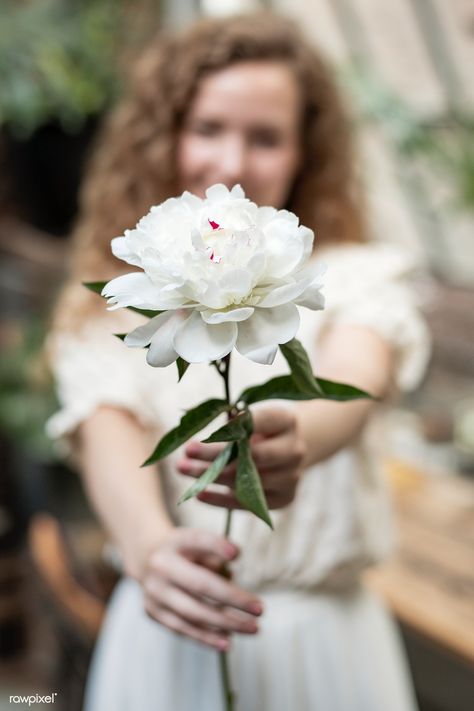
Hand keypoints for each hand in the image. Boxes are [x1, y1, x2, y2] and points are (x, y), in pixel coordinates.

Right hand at [140, 527, 263, 649]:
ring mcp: (154, 591)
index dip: (216, 546)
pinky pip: (182, 628)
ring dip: (225, 624)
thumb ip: (216, 549)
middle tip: (260, 609)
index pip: (197, 541)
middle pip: (199, 585)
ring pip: (192, 613)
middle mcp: (160, 566)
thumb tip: (233, 567)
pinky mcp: (152, 612)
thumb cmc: (185, 550)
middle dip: (232, 599)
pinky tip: (228, 641)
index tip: (236, 554)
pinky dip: (206, 637)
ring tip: (252, 629)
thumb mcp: (198, 540)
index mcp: (174, 542)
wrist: (146, 559)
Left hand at [177, 405, 306, 508]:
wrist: (291, 449)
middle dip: (216, 455)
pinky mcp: (283, 498)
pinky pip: (248, 503)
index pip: (261, 422)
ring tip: (183, 469)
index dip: (234, 427)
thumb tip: (201, 423)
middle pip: (253, 456)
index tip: (207, 430)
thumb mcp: (255, 417)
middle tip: (187, 451)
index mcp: (287, 421)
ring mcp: (291, 477)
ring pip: (246, 481)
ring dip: (211, 477)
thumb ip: (236, 422)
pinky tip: (199, 493)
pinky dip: (221, 499)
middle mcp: (294, 450)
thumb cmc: (264, 428)